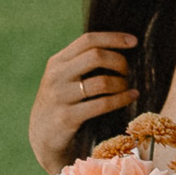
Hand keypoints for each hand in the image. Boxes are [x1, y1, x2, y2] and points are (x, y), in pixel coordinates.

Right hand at [30, 31, 139, 171]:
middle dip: (119, 61)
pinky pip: (102, 104)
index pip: (88, 40)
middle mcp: (56, 75)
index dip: (113, 38)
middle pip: (96, 56)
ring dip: (121, 83)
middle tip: (127, 71)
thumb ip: (82, 63)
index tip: (134, 41)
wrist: (42, 136)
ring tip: (127, 87)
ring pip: (101, 82)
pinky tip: (131, 97)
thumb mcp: (64, 79)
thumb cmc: (62, 103)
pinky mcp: (67, 117)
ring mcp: (60, 96)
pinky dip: (121, 99)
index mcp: (57, 61)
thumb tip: (119, 49)